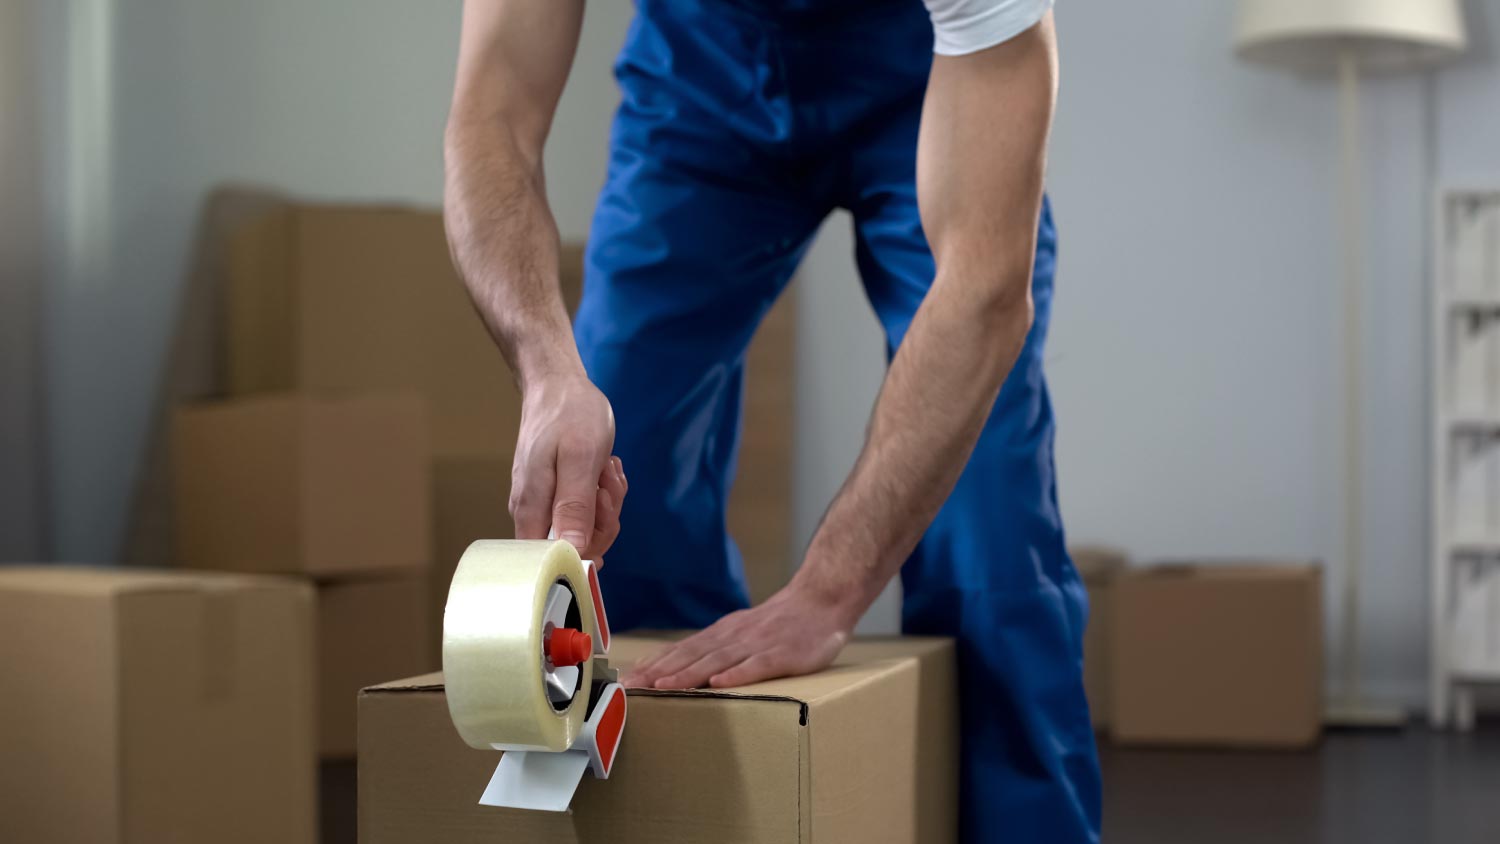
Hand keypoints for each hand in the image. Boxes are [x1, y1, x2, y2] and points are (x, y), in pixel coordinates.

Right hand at [510, 373, 627, 560]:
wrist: (557, 384)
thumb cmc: (569, 413)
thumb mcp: (581, 458)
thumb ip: (575, 506)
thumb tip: (572, 551)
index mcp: (532, 511)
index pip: (556, 560)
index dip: (588, 548)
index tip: (600, 509)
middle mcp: (532, 514)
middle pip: (576, 547)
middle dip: (603, 519)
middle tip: (606, 482)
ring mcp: (543, 504)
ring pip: (585, 528)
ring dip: (606, 502)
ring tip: (605, 468)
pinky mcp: (555, 495)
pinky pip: (585, 510)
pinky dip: (601, 492)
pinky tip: (604, 469)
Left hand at [622, 580, 863, 688]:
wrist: (821, 599)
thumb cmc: (780, 623)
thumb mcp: (741, 631)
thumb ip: (714, 648)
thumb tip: (679, 665)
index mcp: (721, 634)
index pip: (680, 650)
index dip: (652, 665)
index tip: (626, 680)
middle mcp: (732, 637)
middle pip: (690, 656)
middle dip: (658, 672)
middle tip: (631, 688)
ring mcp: (757, 644)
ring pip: (716, 661)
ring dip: (687, 674)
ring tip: (662, 687)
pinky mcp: (782, 654)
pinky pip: (757, 665)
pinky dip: (737, 674)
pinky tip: (719, 684)